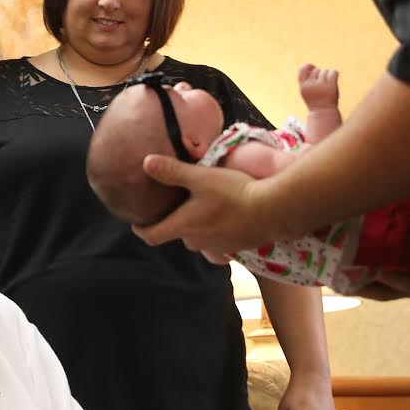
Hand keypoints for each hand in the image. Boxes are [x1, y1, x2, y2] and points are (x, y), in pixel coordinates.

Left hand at [133, 156, 269, 255]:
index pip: (153, 236)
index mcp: (184, 226)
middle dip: (172, 223)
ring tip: (198, 210)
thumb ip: (172, 171)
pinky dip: (215, 231)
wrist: (272, 211)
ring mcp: (218, 247)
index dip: (142, 230)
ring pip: (199, 238)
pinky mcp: (236, 246)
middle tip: (172, 207)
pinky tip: (224, 216)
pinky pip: (218, 241)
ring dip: (195, 227)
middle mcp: (197, 242)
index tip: (137, 224)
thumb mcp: (200, 177)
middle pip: (177, 236)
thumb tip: (146, 163)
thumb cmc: (233, 193)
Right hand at [297, 64, 339, 110]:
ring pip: (325, 71)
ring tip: (327, 86)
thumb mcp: (306, 91)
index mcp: (303, 86)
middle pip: (316, 70)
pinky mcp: (331, 86)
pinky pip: (333, 72)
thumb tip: (312, 66)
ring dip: (327, 76)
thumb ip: (306, 80)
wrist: (324, 113)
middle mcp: (311, 85)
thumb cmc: (315, 101)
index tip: (312, 69)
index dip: (308, 67)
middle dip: (320, 75)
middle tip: (322, 85)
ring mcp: (321, 85)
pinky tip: (333, 82)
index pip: (302, 69)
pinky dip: (334, 74)